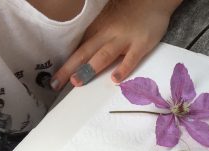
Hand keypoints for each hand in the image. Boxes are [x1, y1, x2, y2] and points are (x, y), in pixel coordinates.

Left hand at [51, 0, 180, 90]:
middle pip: (85, 52)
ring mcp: (124, 39)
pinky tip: (115, 80)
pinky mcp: (141, 44)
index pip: (79, 49)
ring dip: (90, 68)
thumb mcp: (109, 22)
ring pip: (104, 54)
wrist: (153, 0)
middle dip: (69, 68)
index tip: (55, 80)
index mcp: (98, 29)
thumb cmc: (130, 14)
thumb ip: (98, 38)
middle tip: (56, 84)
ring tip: (78, 81)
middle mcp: (108, 33)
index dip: (66, 64)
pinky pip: (131, 58)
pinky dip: (123, 69)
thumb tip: (84, 59)